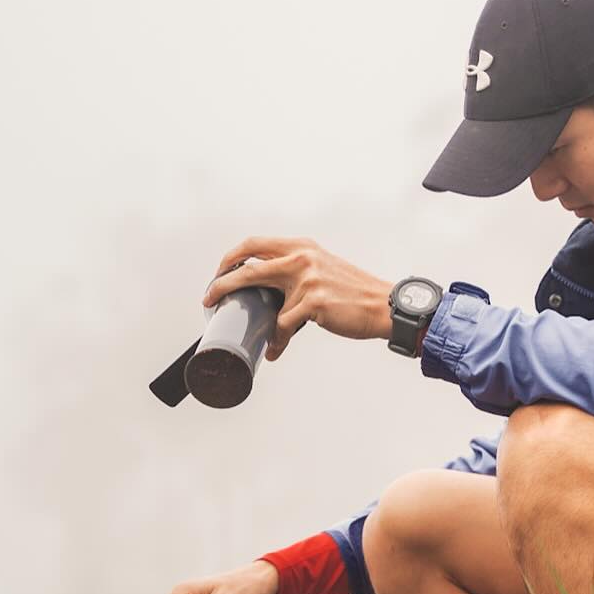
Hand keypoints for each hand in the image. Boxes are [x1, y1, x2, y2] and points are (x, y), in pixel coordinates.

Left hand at [203, 235, 393, 360]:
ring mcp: (307, 279)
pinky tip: (276, 349)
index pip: (255, 244)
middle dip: (222, 284)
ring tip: (262, 339)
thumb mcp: (323, 268)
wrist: (384, 305)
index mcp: (302, 246)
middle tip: (210, 297)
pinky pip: (282, 325)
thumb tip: (268, 290)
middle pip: (247, 267)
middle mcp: (302, 257)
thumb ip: (296, 271)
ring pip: (265, 304)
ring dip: (259, 325)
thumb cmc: (354, 292)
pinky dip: (277, 340)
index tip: (219, 273)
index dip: (231, 257)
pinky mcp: (313, 302)